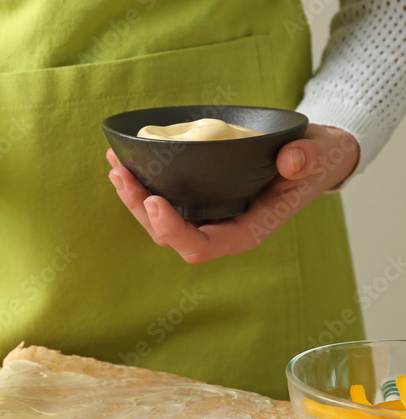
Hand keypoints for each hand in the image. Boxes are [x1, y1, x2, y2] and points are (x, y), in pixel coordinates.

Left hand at [106, 124, 359, 262]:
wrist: (312, 155)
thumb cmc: (316, 160)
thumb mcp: (321, 155)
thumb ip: (309, 159)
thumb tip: (291, 161)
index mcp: (246, 231)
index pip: (201, 246)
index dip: (172, 231)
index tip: (153, 201)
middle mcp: (219, 229)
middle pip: (169, 235)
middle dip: (140, 209)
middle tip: (122, 176)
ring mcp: (205, 215)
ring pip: (157, 220)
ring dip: (132, 197)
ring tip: (116, 167)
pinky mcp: (197, 199)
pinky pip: (162, 198)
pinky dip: (141, 182)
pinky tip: (123, 160)